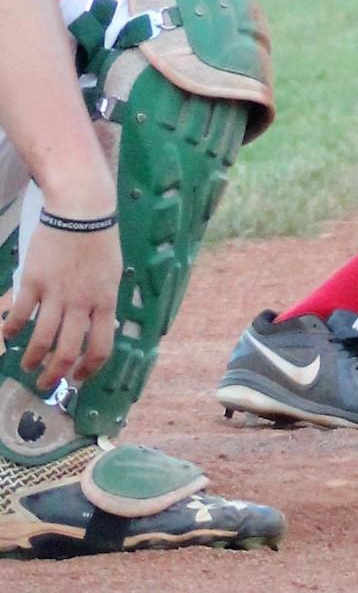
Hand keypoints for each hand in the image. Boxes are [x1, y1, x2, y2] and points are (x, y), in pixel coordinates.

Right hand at [4, 219, 121, 390]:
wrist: (81, 209)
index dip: (89, 369)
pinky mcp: (33, 281)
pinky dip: (11, 330)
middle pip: (67, 351)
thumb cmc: (99, 240)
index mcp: (105, 301)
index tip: (78, 377)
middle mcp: (81, 303)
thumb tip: (98, 328)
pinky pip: (19, 314)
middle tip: (47, 383)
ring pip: (41, 339)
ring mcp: (56, 293)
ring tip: (27, 365)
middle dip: (55, 374)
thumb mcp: (112, 274)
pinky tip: (8, 334)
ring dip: (32, 358)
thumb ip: (103, 302)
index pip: (101, 348)